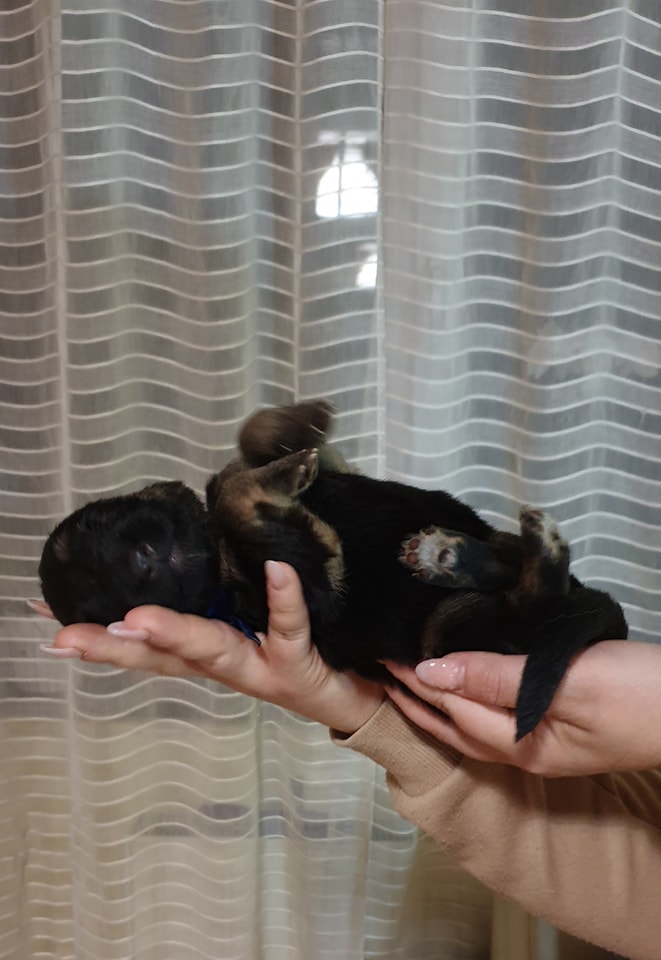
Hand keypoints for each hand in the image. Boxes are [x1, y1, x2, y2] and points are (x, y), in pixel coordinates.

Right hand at [40, 561, 383, 733]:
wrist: (357, 698)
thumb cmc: (298, 652)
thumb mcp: (250, 623)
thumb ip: (219, 595)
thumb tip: (185, 545)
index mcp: (207, 651)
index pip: (143, 645)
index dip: (98, 634)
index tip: (50, 618)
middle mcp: (224, 665)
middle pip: (162, 657)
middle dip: (114, 647)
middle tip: (69, 637)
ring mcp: (260, 668)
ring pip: (212, 651)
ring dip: (175, 636)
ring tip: (139, 620)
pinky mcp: (300, 664)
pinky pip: (291, 626)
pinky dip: (283, 599)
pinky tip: (276, 571)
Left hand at [385, 640, 660, 776]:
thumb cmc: (638, 695)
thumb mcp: (566, 683)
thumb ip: (497, 678)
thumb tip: (431, 670)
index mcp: (522, 746)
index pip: (452, 710)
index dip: (414, 681)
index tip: (380, 652)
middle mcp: (523, 751)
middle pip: (453, 725)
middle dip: (413, 697)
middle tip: (377, 662)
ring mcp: (541, 740)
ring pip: (471, 720)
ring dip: (436, 696)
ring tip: (404, 668)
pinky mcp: (556, 722)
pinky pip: (495, 709)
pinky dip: (468, 690)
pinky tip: (461, 671)